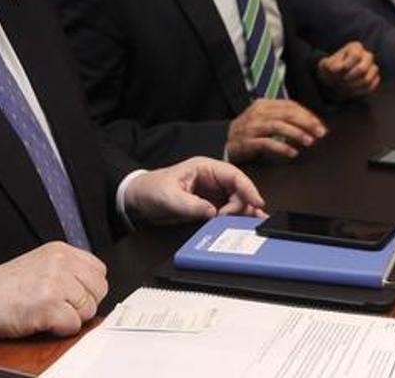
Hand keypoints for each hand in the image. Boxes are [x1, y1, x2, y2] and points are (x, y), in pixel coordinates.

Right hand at [0, 242, 106, 340]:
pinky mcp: (49, 305)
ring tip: (48, 313)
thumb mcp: (40, 264)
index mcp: (60, 250)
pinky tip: (43, 321)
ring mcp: (56, 283)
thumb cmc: (3, 287)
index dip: (89, 288)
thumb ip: (66, 269)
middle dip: (84, 304)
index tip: (75, 296)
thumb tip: (91, 288)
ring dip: (72, 318)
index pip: (98, 270)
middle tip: (62, 308)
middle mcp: (60, 262)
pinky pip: (74, 325)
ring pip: (89, 308)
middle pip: (99, 289)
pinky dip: (61, 330)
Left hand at [125, 156, 266, 224]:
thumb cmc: (151, 189)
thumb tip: (213, 213)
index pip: (234, 176)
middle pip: (239, 190)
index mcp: (205, 168)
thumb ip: (192, 205)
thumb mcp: (170, 197)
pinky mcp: (209, 207)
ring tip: (254, 224)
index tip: (256, 202)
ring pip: (237, 202)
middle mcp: (212, 180)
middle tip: (238, 221)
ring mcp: (212, 193)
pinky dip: (236, 219)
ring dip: (244, 213)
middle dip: (244, 205)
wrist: (138, 199)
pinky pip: (228, 212)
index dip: (248, 188)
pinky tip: (246, 226)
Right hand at [225, 98, 327, 161]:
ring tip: (309, 141)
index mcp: (263, 104)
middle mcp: (256, 113)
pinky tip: (292, 153)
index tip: (321, 126)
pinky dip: (281, 147)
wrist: (222, 143)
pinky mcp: (246, 143)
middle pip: (285, 114)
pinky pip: (266, 143)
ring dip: (295, 133)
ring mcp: (250, 128)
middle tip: (320, 133)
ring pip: (277, 126)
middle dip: (305, 123)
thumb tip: (311, 123)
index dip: (307, 115)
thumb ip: (282, 117)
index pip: (289, 106)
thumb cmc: (250, 132)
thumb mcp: (264, 119)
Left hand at [317, 42, 380, 97]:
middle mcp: (367, 56)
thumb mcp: (325, 65)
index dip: (346, 65)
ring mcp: (372, 67)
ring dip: (353, 86)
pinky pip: (371, 86)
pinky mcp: (374, 78)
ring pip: (368, 79)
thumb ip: (330, 65)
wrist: (334, 78)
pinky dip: (360, 91)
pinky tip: (351, 90)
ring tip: (344, 87)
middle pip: (363, 68)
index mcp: (355, 47)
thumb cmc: (330, 69)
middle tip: (342, 80)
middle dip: (350, 77)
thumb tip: (341, 68)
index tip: (336, 71)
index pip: (355, 56)